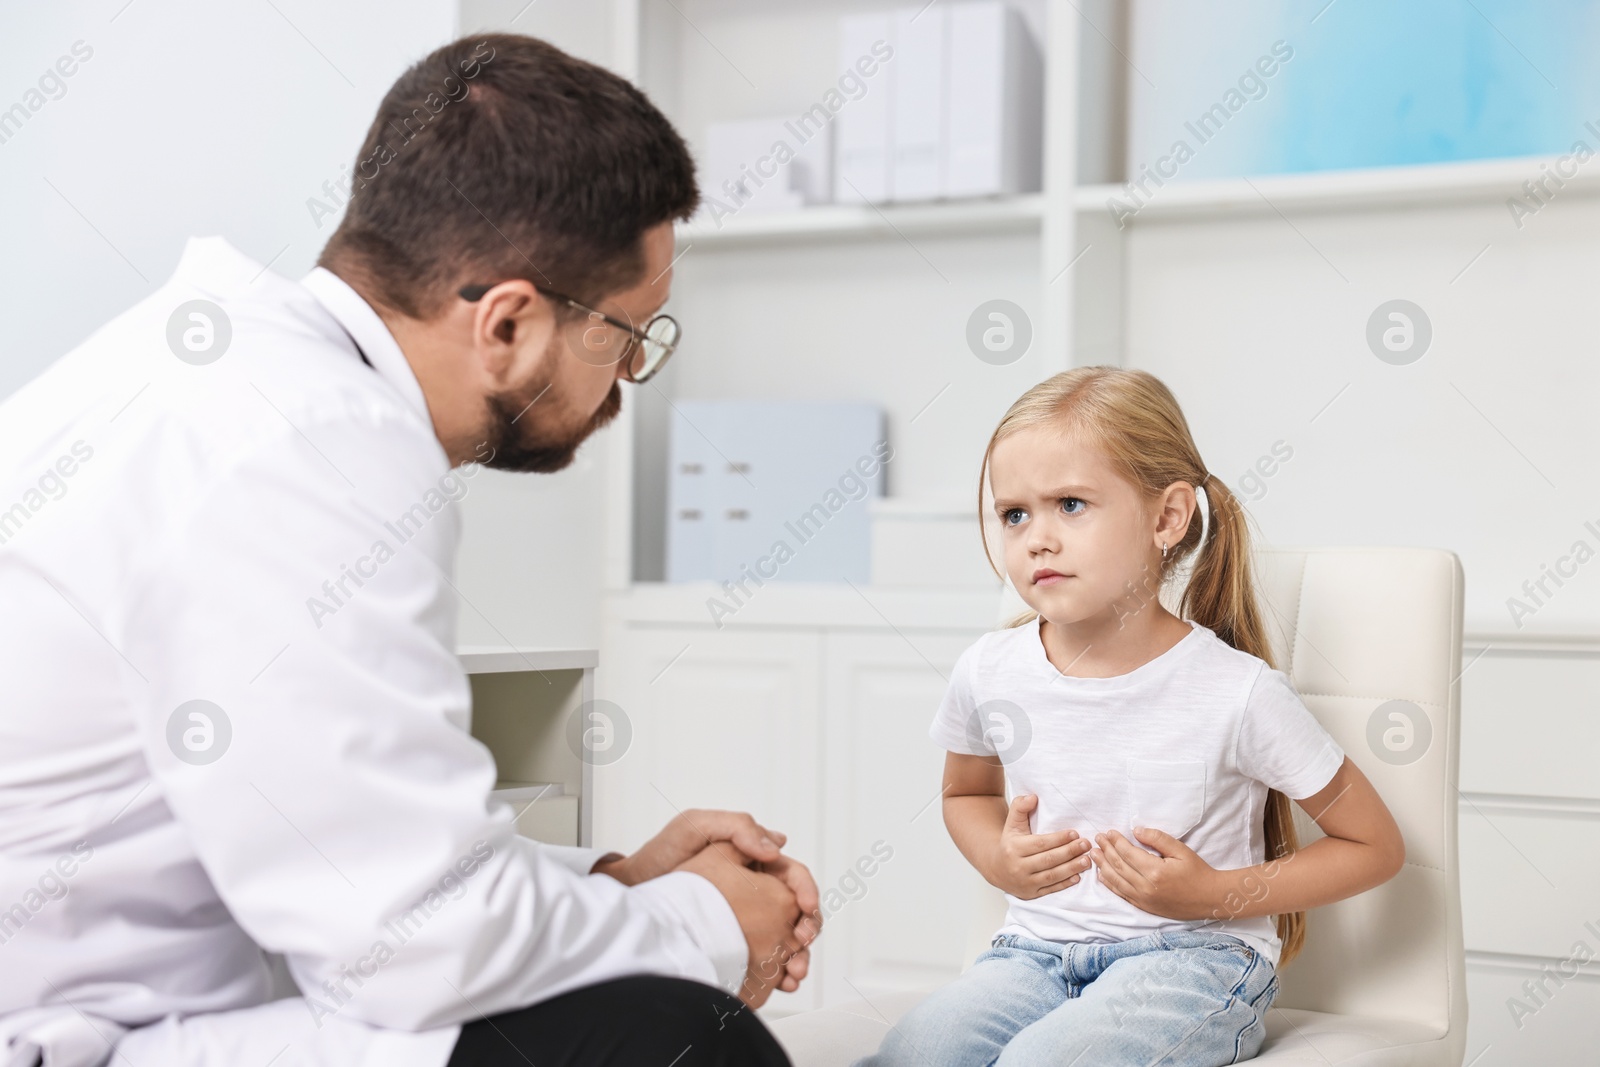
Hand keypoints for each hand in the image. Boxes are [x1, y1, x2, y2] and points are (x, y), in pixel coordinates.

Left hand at [591, 809, 819, 994]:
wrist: (634, 890)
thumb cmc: (662, 855)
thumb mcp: (696, 827)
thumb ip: (738, 828)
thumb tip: (777, 847)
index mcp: (754, 861)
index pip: (792, 875)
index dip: (806, 890)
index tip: (807, 907)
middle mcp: (754, 889)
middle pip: (796, 910)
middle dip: (808, 927)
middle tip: (804, 943)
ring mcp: (746, 917)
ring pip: (785, 938)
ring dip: (798, 956)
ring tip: (794, 972)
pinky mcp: (736, 943)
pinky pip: (766, 959)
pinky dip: (778, 973)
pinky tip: (780, 983)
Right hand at [986, 794, 1092, 899]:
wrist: (996, 867)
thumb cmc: (1010, 843)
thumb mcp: (1012, 823)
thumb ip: (1020, 807)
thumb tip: (1033, 797)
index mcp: (1014, 848)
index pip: (1041, 843)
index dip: (1059, 839)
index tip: (1075, 833)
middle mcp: (1018, 867)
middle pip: (1049, 860)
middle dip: (1070, 852)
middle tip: (1086, 844)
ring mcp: (1025, 882)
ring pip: (1052, 876)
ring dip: (1071, 868)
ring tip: (1087, 860)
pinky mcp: (1030, 894)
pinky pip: (1050, 889)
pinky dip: (1064, 884)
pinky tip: (1077, 876)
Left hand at [1091, 827, 1221, 919]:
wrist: (1209, 898)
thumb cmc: (1197, 872)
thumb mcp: (1180, 850)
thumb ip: (1157, 838)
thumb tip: (1136, 831)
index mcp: (1154, 871)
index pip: (1127, 853)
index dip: (1115, 841)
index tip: (1108, 832)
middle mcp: (1145, 887)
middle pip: (1118, 865)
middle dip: (1105, 850)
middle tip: (1097, 839)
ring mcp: (1143, 899)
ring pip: (1116, 881)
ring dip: (1102, 866)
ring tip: (1093, 854)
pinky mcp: (1144, 907)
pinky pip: (1121, 894)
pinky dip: (1109, 884)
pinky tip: (1102, 875)